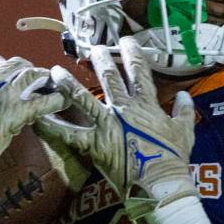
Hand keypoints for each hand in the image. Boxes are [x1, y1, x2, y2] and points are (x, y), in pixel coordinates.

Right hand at [0, 52, 65, 176]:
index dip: (1, 66)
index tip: (6, 73)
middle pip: (16, 63)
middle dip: (26, 69)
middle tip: (33, 78)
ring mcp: (6, 94)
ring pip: (32, 75)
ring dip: (44, 78)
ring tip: (51, 84)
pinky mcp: (19, 112)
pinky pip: (44, 101)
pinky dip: (56, 99)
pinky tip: (62, 100)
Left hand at [37, 37, 197, 220]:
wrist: (159, 183)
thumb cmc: (173, 159)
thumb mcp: (185, 132)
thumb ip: (184, 111)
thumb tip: (184, 96)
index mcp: (146, 105)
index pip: (140, 72)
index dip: (133, 54)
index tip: (127, 41)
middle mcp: (124, 109)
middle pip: (110, 79)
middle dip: (101, 60)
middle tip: (93, 48)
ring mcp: (107, 125)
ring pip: (83, 99)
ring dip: (69, 85)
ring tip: (55, 72)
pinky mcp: (94, 144)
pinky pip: (69, 134)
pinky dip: (53, 127)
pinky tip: (39, 118)